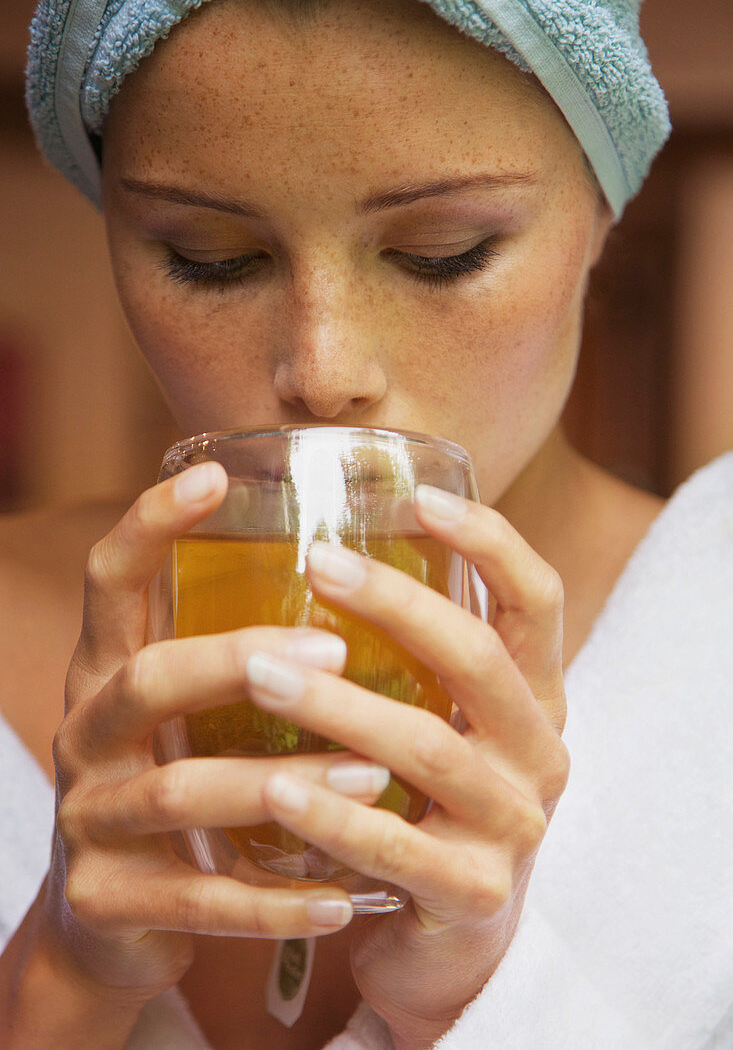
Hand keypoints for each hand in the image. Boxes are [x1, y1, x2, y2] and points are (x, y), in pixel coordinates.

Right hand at [41, 464, 378, 1006]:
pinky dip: (274, 901)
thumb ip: (240, 661)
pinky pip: (196, 901)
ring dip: (282, 784)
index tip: (212, 476)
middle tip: (335, 656)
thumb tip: (363, 583)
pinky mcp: (106, 900)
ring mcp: (88, 819)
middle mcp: (86, 733)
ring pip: (179, 789)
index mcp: (107, 673)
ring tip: (374, 779)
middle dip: (238, 661)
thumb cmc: (176, 783)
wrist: (108, 923)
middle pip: (148, 677)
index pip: (110, 582)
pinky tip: (343, 897)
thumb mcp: (189, 716)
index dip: (149, 526)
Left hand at [249, 486, 568, 1047]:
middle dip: (397, 604)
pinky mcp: (472, 894)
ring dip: (340, 704)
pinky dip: (332, 813)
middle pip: (479, 658)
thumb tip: (317, 546)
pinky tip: (274, 786)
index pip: (538, 600)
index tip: (420, 496)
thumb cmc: (426, 804)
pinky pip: (396, 847)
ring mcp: (513, 827)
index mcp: (535, 698)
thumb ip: (409, 658)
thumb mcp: (440, 721)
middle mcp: (539, 753)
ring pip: (429, 748)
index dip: (491, 542)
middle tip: (318, 562)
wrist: (449, 941)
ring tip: (259, 671)